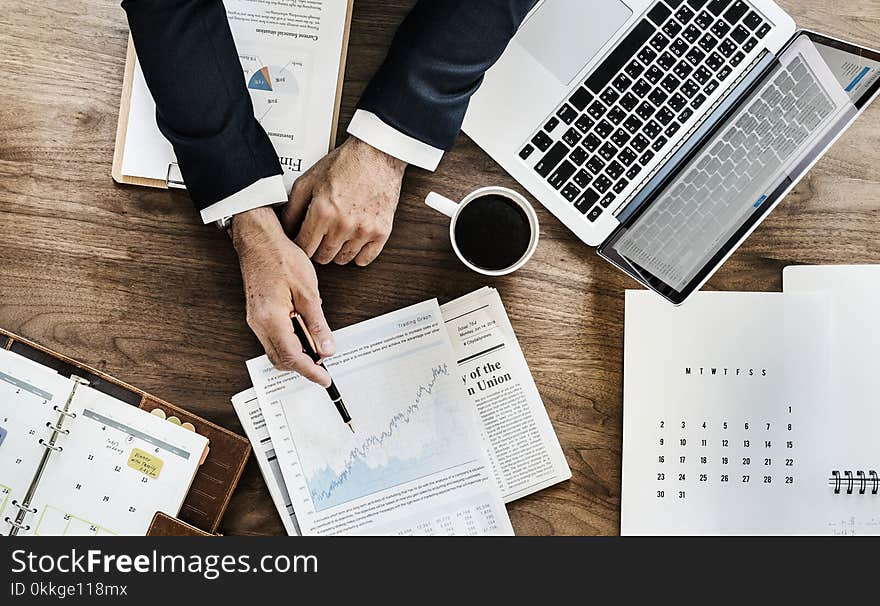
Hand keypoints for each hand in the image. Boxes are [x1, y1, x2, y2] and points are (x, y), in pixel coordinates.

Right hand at [231, 207, 334, 386]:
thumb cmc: (281, 258)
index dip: (310, 371)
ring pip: (276, 351)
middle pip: (281, 359)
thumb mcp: (308, 292)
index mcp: (271, 318)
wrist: (259, 241)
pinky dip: (290, 342)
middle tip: (324, 364)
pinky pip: (273, 338)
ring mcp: (255, 320)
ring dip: (296, 354)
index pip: (292, 357)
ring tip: (317, 346)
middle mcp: (258, 323)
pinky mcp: (257, 315)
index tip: (324, 379)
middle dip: (303, 366)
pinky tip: (304, 332)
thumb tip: (326, 348)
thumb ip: (317, 324)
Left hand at [281, 136, 406, 265]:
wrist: (377, 154)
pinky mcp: (381, 232)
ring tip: (337, 236)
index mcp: (322, 212)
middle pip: (322, 257)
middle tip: (320, 237)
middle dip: (317, 249)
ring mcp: (363, 230)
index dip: (300, 246)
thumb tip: (285, 228)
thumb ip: (293, 207)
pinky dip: (357, 254)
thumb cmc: (345, 164)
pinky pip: (365, 259)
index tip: (303, 241)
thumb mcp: (309, 180)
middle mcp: (343, 224)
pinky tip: (353, 241)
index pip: (304, 247)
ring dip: (337, 252)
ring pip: (343, 260)